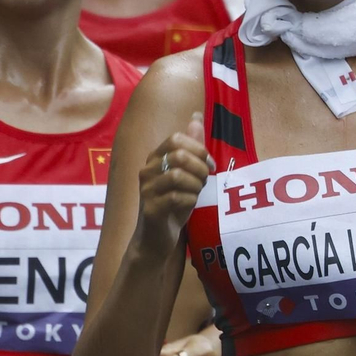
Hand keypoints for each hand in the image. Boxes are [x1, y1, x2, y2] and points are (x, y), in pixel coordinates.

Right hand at [136, 114, 211, 253]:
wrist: (155, 239)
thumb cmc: (171, 205)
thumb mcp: (185, 173)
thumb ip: (191, 146)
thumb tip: (196, 116)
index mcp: (154, 159)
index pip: (176, 138)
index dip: (198, 148)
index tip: (208, 164)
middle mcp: (146, 171)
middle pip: (178, 154)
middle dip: (200, 167)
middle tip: (204, 180)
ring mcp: (146, 190)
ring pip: (178, 175)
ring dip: (196, 184)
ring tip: (197, 193)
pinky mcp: (150, 209)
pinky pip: (177, 197)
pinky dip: (190, 200)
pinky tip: (190, 204)